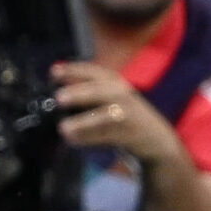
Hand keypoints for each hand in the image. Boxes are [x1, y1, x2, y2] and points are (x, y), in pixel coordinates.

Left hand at [52, 62, 182, 164]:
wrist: (156, 139)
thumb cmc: (126, 117)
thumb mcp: (111, 98)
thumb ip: (88, 93)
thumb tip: (56, 91)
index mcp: (115, 83)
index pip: (95, 71)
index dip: (74, 69)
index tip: (54, 71)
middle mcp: (123, 95)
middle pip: (101, 91)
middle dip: (80, 93)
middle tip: (58, 97)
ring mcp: (129, 115)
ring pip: (106, 116)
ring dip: (84, 122)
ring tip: (63, 128)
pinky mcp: (131, 135)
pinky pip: (108, 136)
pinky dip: (90, 139)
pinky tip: (73, 140)